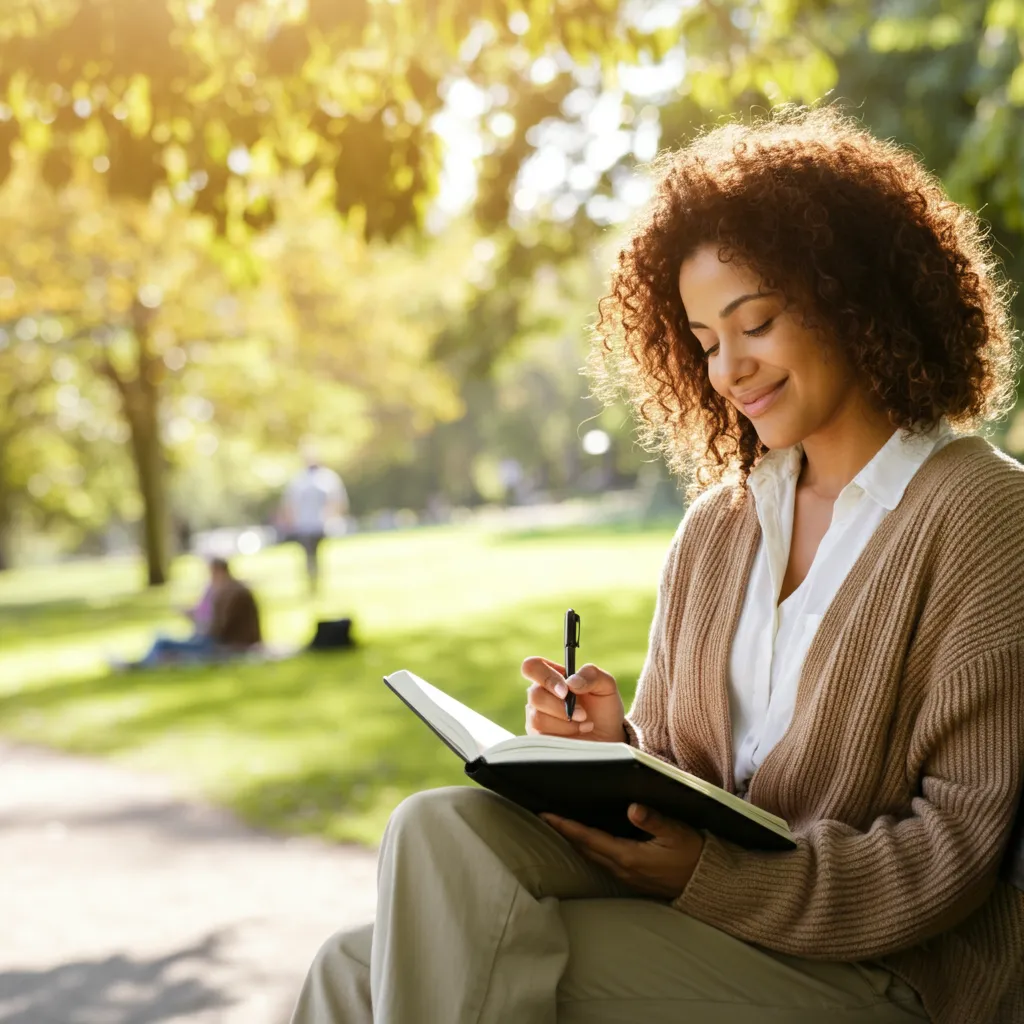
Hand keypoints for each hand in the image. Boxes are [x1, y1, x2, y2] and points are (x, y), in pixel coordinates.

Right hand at [521, 657, 624, 742]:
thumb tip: (571, 682)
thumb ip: (592, 675)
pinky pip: (542, 736)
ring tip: (584, 723)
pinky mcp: (538, 738)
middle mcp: (540, 695)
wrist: (608, 738)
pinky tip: (578, 732)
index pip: (532, 667)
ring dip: (566, 723)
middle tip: (583, 713)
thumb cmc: (604, 709)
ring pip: (538, 717)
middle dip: (561, 706)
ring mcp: (537, 717)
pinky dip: (565, 734)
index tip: (565, 690)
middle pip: (534, 694)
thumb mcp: (606, 686)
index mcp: (552, 677)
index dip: (545, 676)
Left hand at [541, 804, 703, 898]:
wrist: (706, 884)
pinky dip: (588, 849)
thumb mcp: (677, 833)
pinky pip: (602, 862)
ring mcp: (626, 877)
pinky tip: (585, 840)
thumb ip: (654, 820)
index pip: (589, 839)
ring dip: (574, 842)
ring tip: (559, 825)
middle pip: (584, 849)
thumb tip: (633, 807)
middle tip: (544, 816)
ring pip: (591, 857)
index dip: (567, 827)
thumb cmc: (693, 855)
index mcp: (629, 857)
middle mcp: (622, 869)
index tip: (547, 816)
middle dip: (564, 833)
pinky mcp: (631, 879)